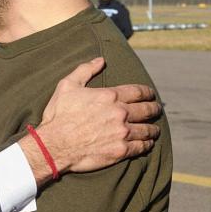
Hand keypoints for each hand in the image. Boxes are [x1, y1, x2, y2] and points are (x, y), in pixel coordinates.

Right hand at [24, 58, 160, 181]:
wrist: (54, 145)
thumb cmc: (58, 115)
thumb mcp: (67, 86)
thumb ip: (85, 70)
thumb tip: (100, 60)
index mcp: (110, 96)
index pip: (138, 91)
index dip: (147, 93)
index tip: (150, 95)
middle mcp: (120, 113)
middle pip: (147, 110)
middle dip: (154, 109)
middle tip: (156, 110)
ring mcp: (122, 133)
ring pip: (147, 129)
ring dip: (153, 128)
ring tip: (155, 129)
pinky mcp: (120, 150)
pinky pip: (141, 146)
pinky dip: (147, 144)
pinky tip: (148, 143)